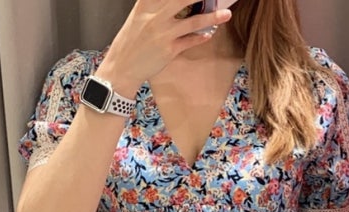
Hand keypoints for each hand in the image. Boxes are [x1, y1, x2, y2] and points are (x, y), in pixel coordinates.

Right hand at [99, 0, 232, 93]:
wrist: (121, 68)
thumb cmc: (130, 42)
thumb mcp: (137, 17)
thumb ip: (152, 5)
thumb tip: (171, 3)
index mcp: (145, 5)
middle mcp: (155, 16)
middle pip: (182, 0)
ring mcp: (163, 34)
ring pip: (193, 22)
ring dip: (212, 17)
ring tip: (227, 14)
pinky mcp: (169, 50)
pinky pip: (190, 42)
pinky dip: (200, 37)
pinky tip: (209, 33)